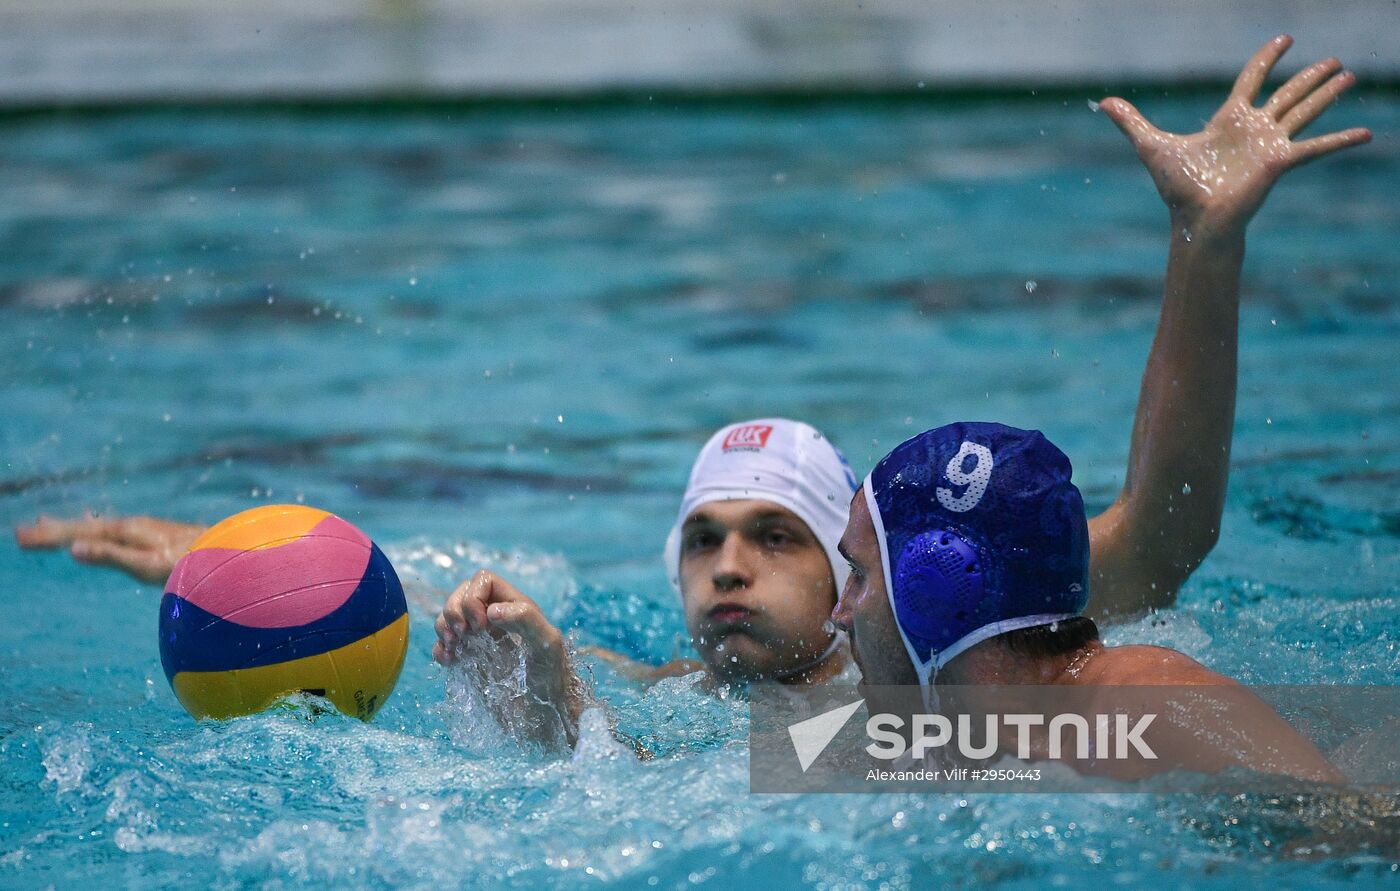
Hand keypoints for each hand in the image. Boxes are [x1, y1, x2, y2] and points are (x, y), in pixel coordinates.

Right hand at [14, 513, 205, 584]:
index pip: (78, 533)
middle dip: (54, 530)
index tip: (19, 537)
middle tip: (21, 534)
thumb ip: (112, 555)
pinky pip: (115, 532)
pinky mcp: (156, 538)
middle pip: (85, 527)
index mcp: (127, 531)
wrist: (232, 558)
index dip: (49, 535)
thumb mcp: (148, 565)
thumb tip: (73, 549)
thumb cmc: (192, 567)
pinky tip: (97, 533)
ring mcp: (146, 531)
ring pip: (99, 527)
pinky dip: (95, 531)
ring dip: (72, 528)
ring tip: (49, 526)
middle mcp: (135, 526)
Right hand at [434, 569, 583, 743]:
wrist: (549, 714)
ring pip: (450, 616)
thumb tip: (491, 610)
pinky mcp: (471, 659)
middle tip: (462, 635)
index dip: (474, 596)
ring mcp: (481, 639)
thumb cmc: (554, 677)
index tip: (480, 625)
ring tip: (452, 647)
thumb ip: (526, 619)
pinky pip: (445, 644)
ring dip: (443, 627)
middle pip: (462, 594)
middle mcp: (496, 618)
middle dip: (454, 610)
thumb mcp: (547, 644)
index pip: (483, 581)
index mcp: (515, 606)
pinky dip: (439, 648)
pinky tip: (447, 661)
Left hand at [1101, 35, 1370, 239]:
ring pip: (1304, 110)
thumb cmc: (1176, 186)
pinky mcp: (1280, 162)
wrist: (1193, 217)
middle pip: (1288, 93)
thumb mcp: (1150, 144)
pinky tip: (1366, 134)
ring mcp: (1270, 144)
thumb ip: (1130, 121)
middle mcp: (1254, 128)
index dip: (1267, 59)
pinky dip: (1340, 140)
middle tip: (1336, 60)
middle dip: (1310, 76)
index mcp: (1228, 119)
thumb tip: (1102, 102)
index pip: (1252, 79)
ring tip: (1350, 75)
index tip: (1284, 40)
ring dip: (1327, 94)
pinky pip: (1316, 147)